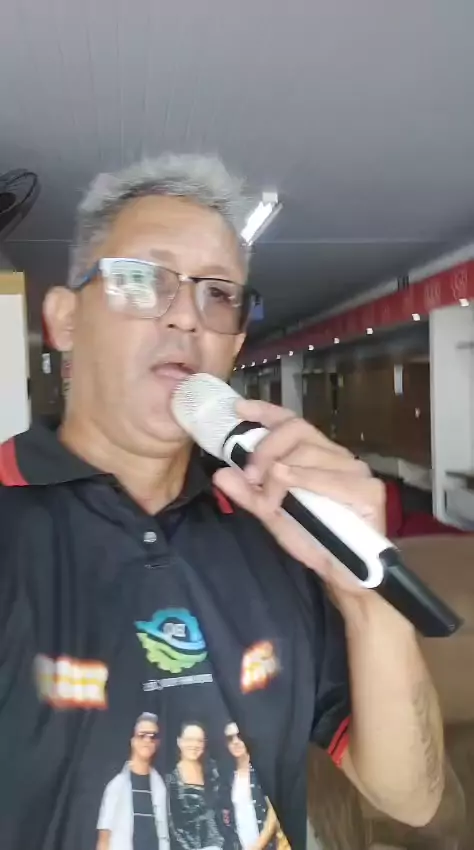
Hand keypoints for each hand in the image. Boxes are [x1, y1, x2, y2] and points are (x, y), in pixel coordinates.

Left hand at [213, 399, 385, 595]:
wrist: (344, 577)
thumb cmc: (313, 540)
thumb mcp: (272, 515)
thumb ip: (248, 494)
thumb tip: (220, 474)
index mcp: (318, 455)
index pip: (292, 421)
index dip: (266, 410)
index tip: (239, 408)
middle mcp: (339, 456)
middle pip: (297, 431)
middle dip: (266, 449)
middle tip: (249, 476)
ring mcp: (357, 471)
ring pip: (309, 453)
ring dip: (281, 476)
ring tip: (270, 501)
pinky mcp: (369, 491)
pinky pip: (331, 478)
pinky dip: (304, 480)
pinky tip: (288, 486)